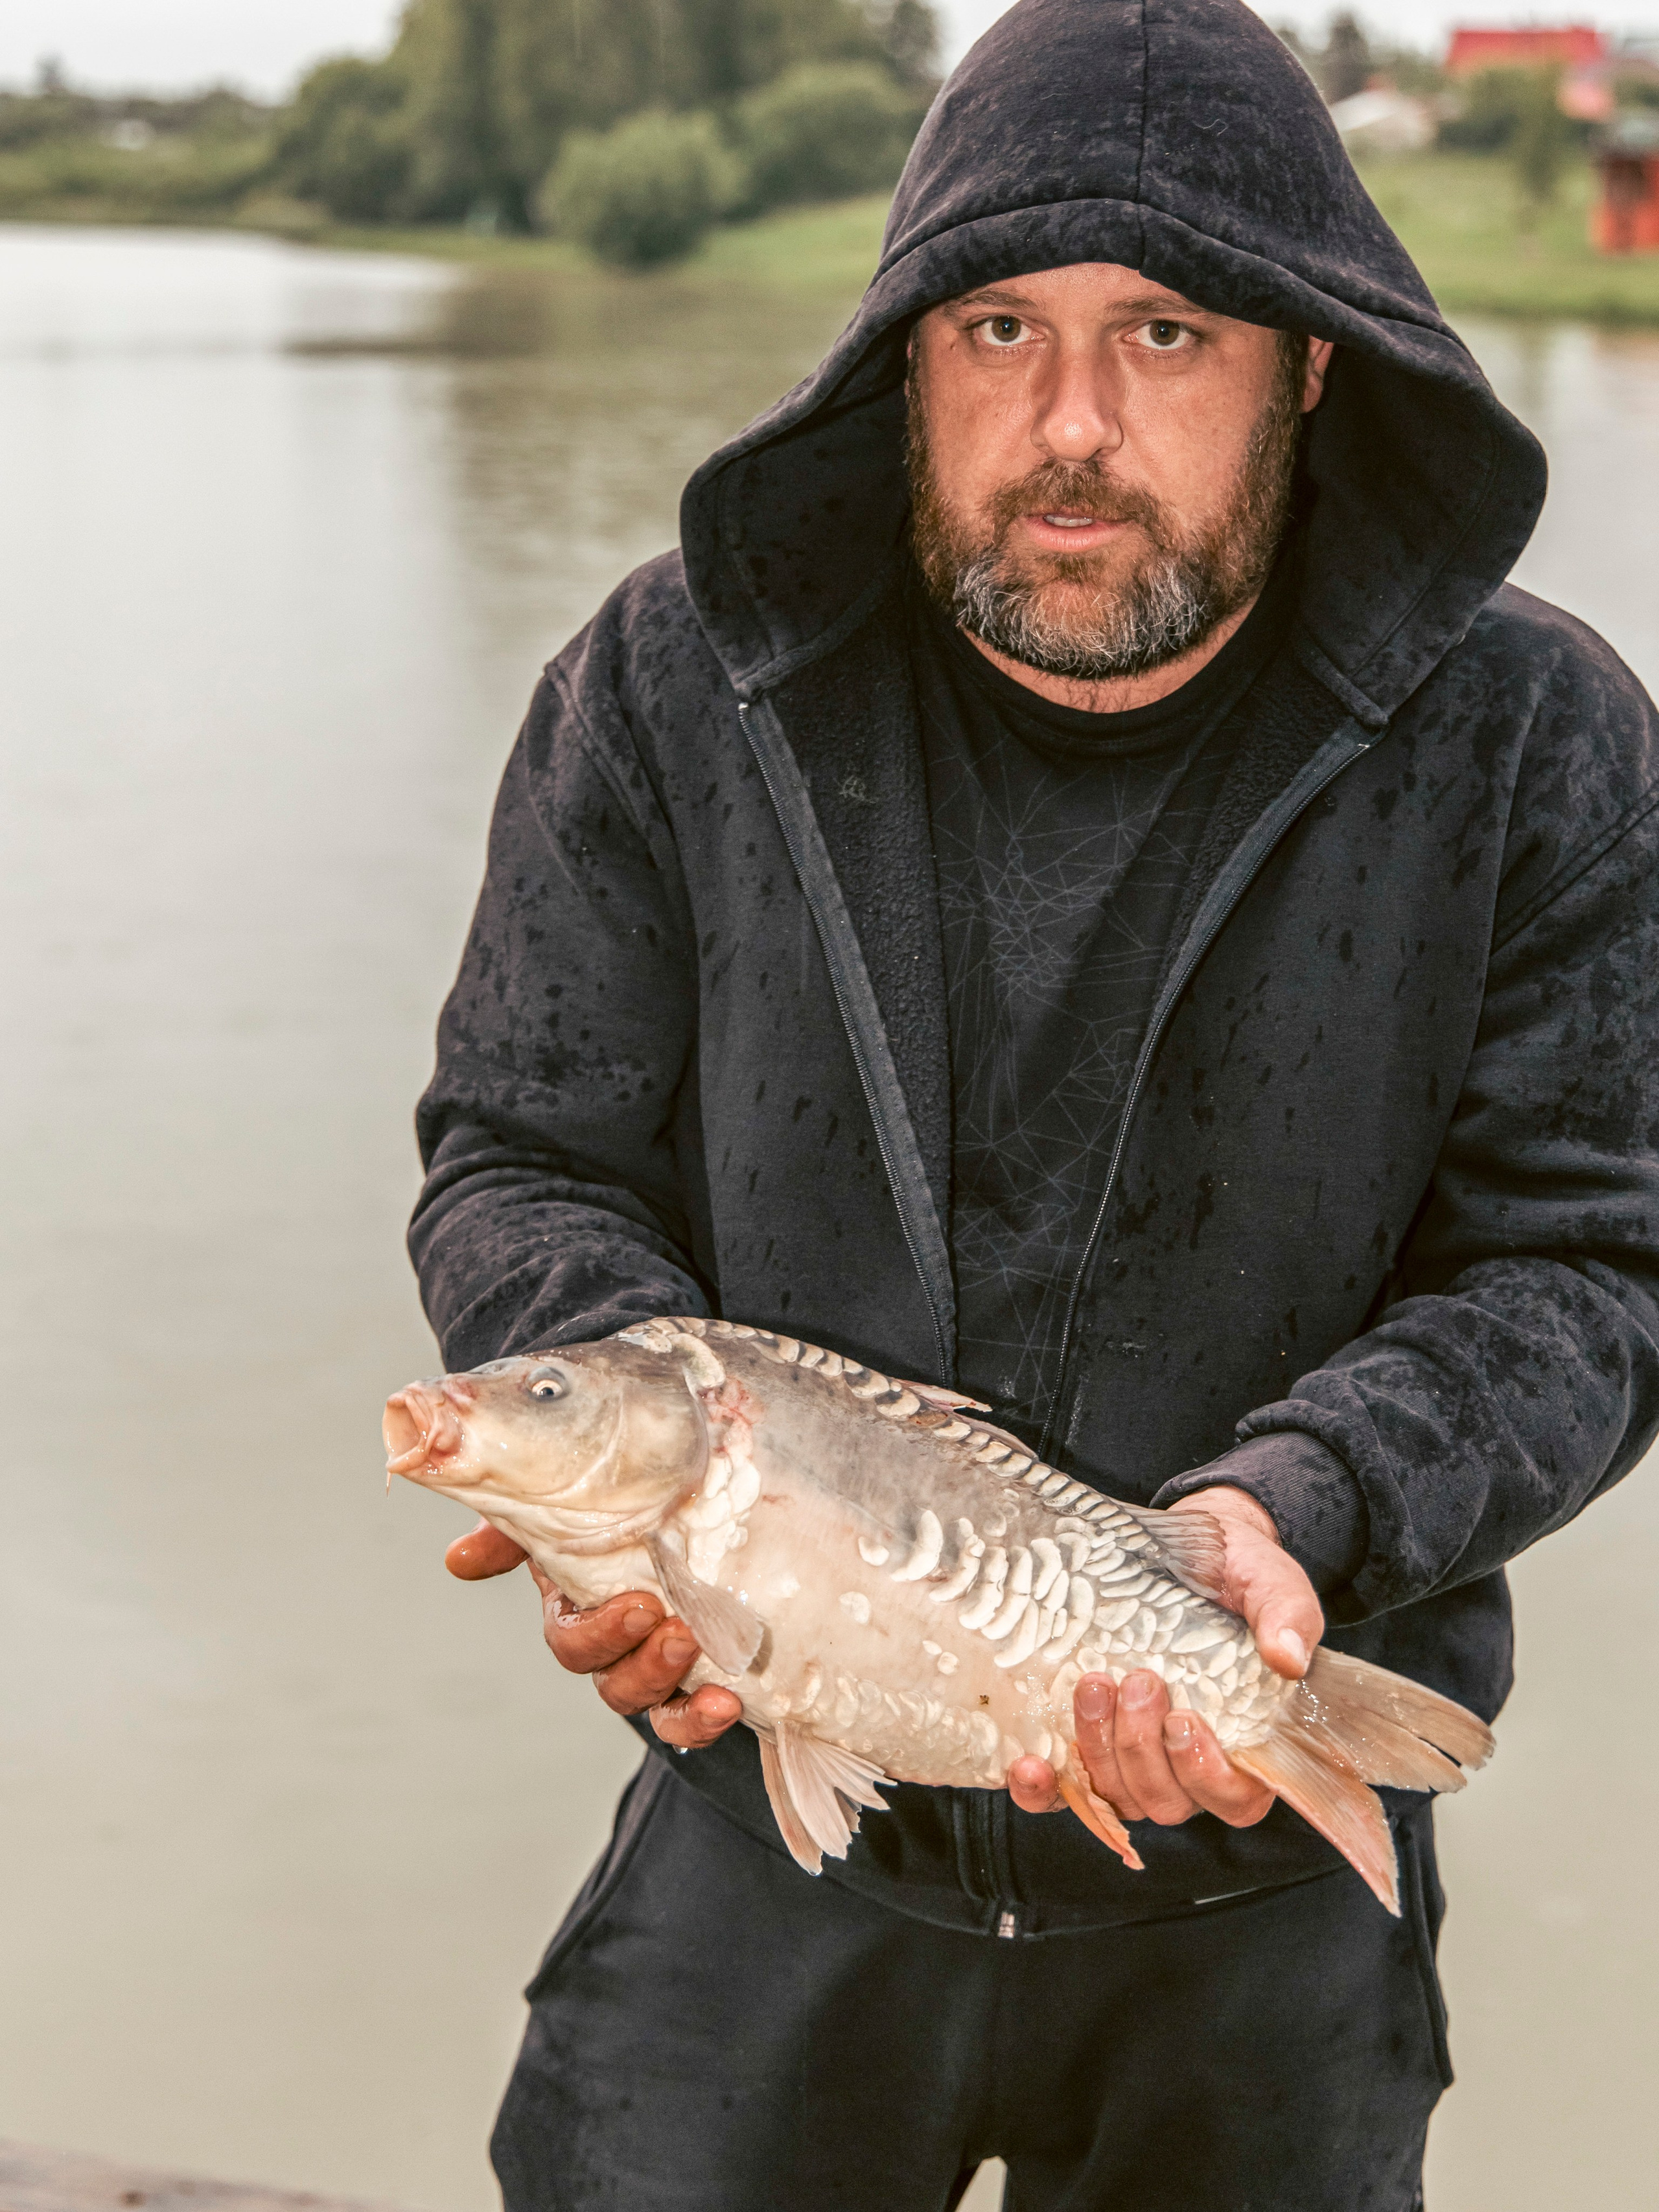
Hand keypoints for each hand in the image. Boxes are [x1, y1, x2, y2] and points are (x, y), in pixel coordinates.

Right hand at [443, 1519, 742, 1749]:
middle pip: (608, 1677)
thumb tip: (459, 1560)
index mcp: (577, 1599)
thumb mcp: (575, 1495)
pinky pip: (689, 1718)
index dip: (597, 1632)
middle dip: (640, 1658)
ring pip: (645, 1701)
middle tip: (671, 1621)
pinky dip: (702, 1719)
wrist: (703, 1490)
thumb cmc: (627, 1494)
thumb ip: (517, 1522)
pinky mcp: (698, 1677)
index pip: (570, 1638)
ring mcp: (654, 1663)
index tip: (638, 1605)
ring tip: (696, 1647)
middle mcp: (612, 1640)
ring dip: (667, 1682)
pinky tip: (725, 1701)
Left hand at [1007, 1486, 1323, 1828]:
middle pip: (1164, 1801)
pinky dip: (1042, 1790)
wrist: (1186, 1547)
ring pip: (1115, 1794)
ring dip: (1098, 1749)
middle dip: (1142, 1749)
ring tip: (1094, 1683)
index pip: (1235, 1800)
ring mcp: (1132, 1755)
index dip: (1207, 1776)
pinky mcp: (1087, 1739)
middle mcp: (1186, 1763)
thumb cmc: (1238, 1575)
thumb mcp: (1271, 1583)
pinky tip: (1026, 1763)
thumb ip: (1288, 1615)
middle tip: (1136, 1681)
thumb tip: (1288, 1657)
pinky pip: (1063, 1791)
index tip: (1184, 1721)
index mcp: (1245, 1742)